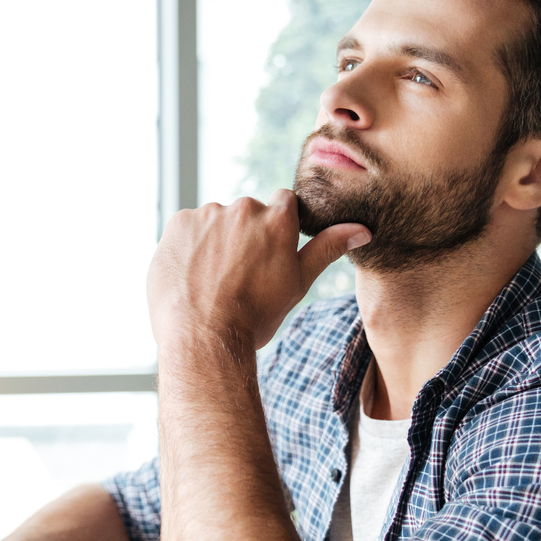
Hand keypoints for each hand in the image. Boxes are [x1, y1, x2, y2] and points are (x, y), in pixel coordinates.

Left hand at [147, 190, 368, 352]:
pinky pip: (187, 229)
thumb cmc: (255, 315)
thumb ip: (327, 248)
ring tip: (212, 279)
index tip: (268, 251)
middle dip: (244, 236)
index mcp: (278, 218)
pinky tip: (191, 275)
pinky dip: (189, 246)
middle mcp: (243, 207)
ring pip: (215, 221)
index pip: (284, 202)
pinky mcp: (177, 223)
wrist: (204, 337)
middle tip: (238, 274)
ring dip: (215, 241)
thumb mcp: (298, 283)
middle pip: (247, 213)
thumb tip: (362, 230)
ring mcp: (207, 214)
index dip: (276, 227)